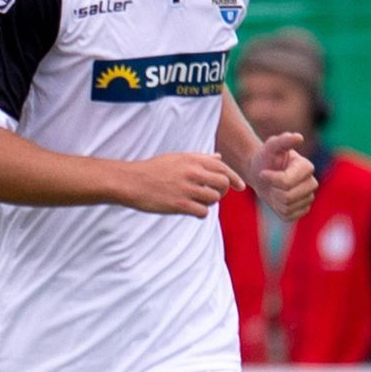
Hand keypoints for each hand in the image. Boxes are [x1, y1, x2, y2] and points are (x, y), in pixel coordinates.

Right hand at [120, 152, 244, 217]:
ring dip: (208, 202)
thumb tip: (219, 158)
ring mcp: (186, 189)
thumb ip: (200, 159)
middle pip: (222, 184)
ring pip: (213, 199)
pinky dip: (200, 213)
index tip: (240, 186)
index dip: (234, 178)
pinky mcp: (180, 204)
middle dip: (222, 191)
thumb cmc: (152, 169)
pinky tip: (191, 210)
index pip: (223, 168)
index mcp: (192, 160)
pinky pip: (203, 212)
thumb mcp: (177, 158)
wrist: (130, 181)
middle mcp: (192, 173)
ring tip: (196, 201)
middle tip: (213, 195)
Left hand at [249, 132, 316, 221]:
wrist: (261, 173)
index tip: (263, 172)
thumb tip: (298, 137)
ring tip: (274, 189)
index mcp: (307, 167)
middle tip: (270, 182)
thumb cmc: (265, 158)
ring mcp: (309, 197)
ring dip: (275, 199)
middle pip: (288, 197)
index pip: (286, 182)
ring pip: (287, 207)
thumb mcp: (270, 147)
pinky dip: (278, 209)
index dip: (270, 179)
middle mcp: (312, 183)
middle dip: (273, 190)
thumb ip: (282, 141)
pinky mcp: (303, 210)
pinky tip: (278, 199)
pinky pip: (288, 216)